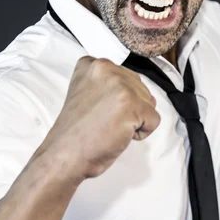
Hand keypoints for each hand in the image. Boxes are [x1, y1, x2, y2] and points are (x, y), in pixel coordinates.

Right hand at [41, 57, 160, 180]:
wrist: (65, 154)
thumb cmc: (76, 132)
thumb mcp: (88, 95)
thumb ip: (113, 88)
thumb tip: (150, 97)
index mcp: (92, 65)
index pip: (124, 77)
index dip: (116, 98)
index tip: (98, 109)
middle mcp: (106, 69)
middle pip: (138, 88)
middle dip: (128, 108)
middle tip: (103, 121)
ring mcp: (120, 86)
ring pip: (147, 103)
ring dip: (134, 120)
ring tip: (109, 127)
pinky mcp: (132, 105)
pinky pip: (154, 120)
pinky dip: (141, 133)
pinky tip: (118, 135)